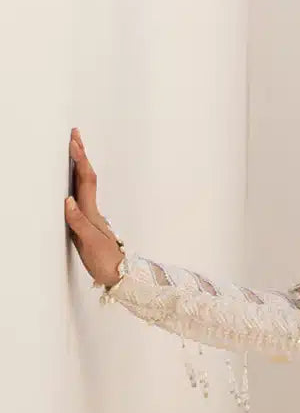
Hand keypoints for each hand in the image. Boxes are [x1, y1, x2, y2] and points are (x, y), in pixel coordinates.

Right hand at [64, 128, 126, 288]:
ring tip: (74, 150)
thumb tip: (66, 201)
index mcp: (91, 212)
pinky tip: (73, 183)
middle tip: (75, 135)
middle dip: (80, 155)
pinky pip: (82, 196)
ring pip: (85, 185)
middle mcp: (92, 211)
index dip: (80, 160)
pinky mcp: (89, 225)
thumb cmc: (106, 262)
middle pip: (86, 177)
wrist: (121, 277)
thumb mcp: (90, 243)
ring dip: (79, 166)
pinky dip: (77, 183)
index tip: (74, 142)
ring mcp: (91, 217)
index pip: (86, 180)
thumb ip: (78, 222)